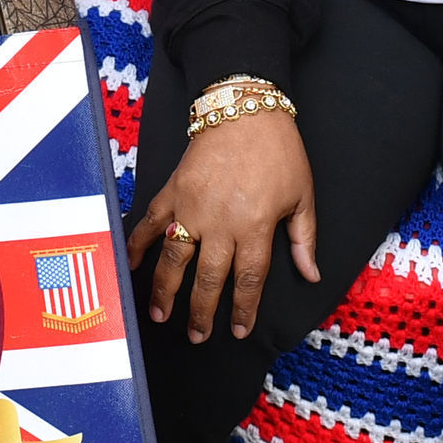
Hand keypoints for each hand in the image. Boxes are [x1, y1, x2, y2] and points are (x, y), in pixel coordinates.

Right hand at [127, 110, 316, 342]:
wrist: (244, 107)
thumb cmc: (279, 150)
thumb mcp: (302, 195)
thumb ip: (303, 239)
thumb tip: (311, 274)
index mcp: (254, 226)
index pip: (248, 279)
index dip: (243, 308)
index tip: (239, 330)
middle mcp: (220, 222)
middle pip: (208, 278)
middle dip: (202, 311)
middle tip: (197, 335)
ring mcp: (191, 207)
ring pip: (174, 259)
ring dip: (165, 290)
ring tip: (160, 315)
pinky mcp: (172, 191)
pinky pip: (150, 223)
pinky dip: (138, 244)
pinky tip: (131, 265)